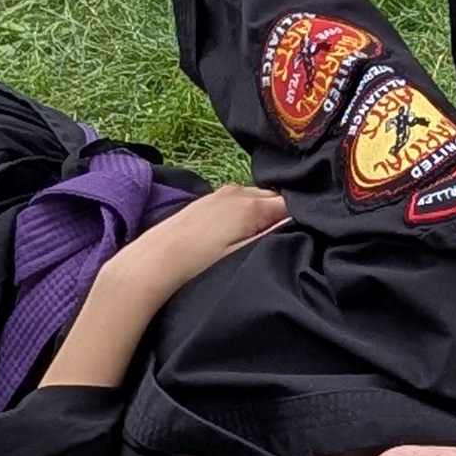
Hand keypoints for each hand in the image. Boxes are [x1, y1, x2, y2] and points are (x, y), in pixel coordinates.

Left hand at [116, 184, 289, 295]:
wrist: (155, 261)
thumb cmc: (200, 264)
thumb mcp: (244, 255)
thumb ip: (275, 235)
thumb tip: (300, 222)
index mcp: (252, 204)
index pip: (292, 206)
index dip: (300, 222)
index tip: (300, 239)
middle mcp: (238, 191)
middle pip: (275, 198)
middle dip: (282, 215)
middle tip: (279, 241)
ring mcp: (220, 193)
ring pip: (257, 199)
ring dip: (262, 214)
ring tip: (256, 238)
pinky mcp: (207, 200)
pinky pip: (239, 201)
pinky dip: (245, 212)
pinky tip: (236, 233)